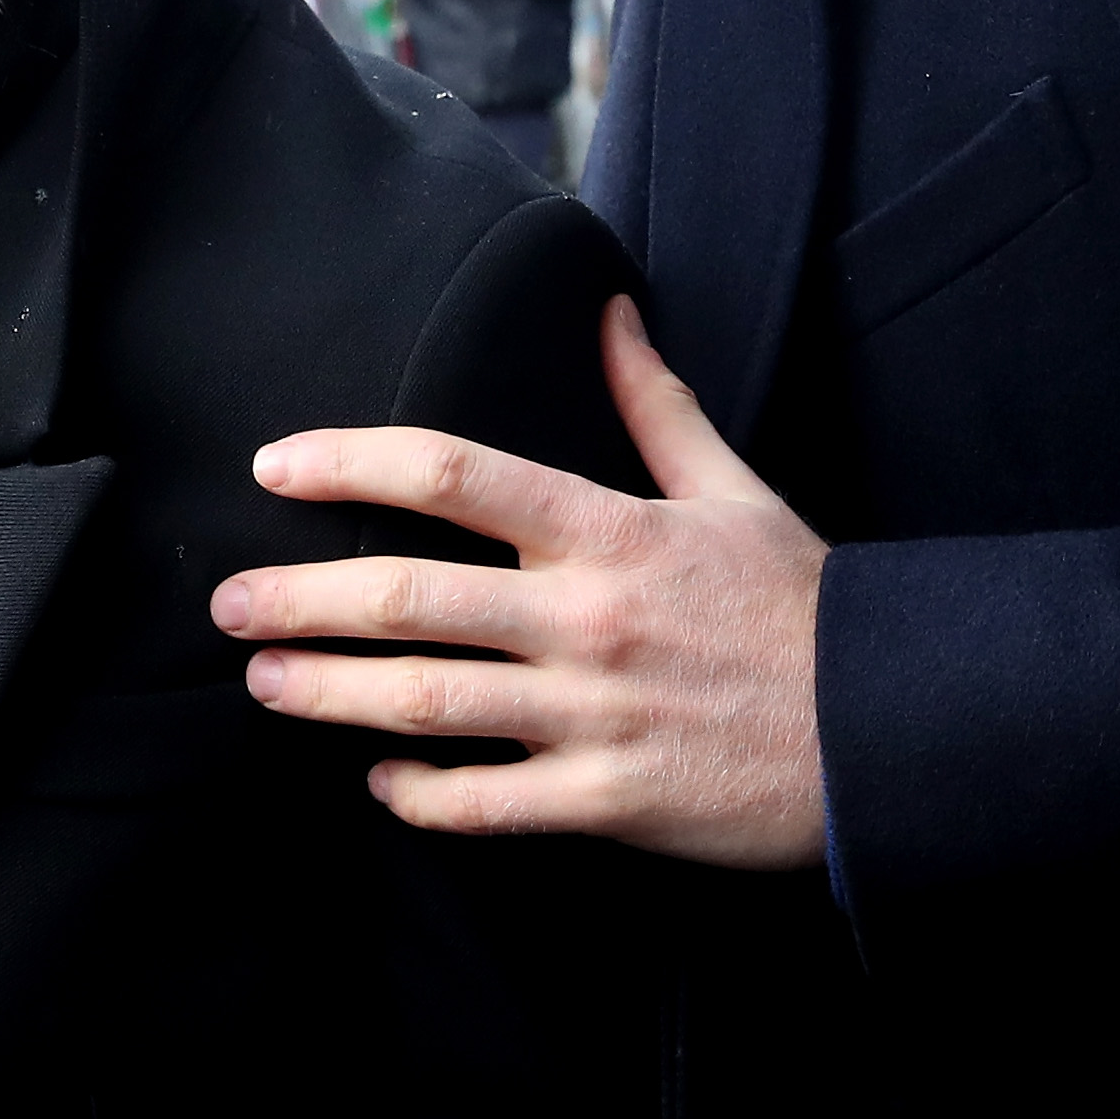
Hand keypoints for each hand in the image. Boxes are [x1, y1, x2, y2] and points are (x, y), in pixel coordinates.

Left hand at [215, 298, 831, 868]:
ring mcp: (593, 717)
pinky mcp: (608, 803)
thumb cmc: (805, 607)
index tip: (275, 465)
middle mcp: (588, 620)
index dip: (349, 462)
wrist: (894, 728)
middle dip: (298, 600)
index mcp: (611, 532)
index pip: (453, 475)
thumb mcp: (735, 491)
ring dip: (327, 694)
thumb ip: (655, 406)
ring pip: (424, 705)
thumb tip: (607, 312)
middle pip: (408, 598)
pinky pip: (484, 806)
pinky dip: (418, 797)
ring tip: (264, 683)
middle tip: (226, 605)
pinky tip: (381, 783)